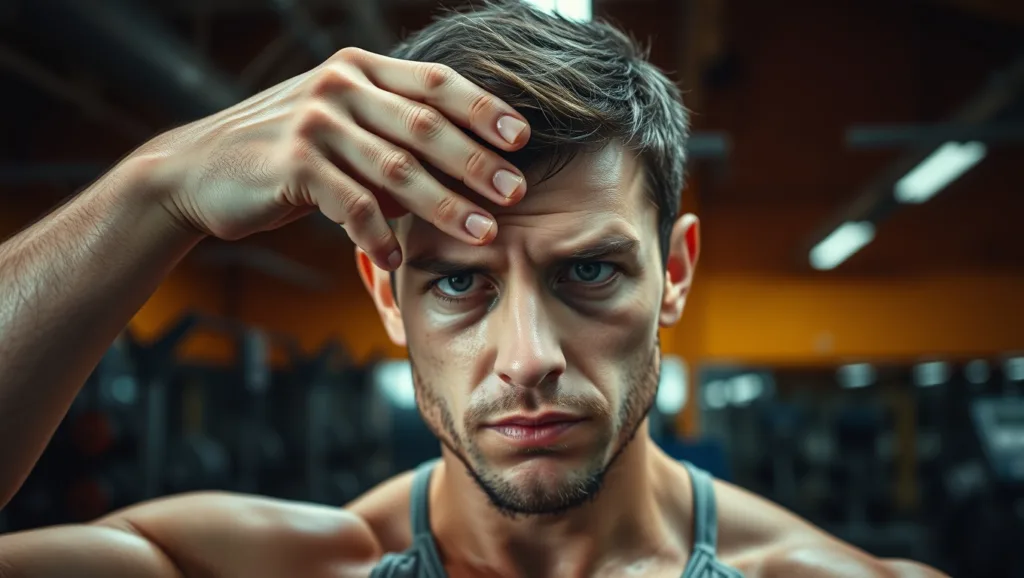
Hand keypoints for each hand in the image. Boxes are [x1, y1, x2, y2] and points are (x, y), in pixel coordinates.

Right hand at [141, 47, 529, 269]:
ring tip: (481, 233)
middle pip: (425, 125)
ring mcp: (315, 122)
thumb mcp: (342, 131)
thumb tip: (464, 173)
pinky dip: (377, 235)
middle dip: (477, 161)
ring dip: (444, 206)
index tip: (522, 138)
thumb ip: (394, 140)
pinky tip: (394, 260)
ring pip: (396, 169)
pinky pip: (351, 204)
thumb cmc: (287, 155)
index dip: (483, 108)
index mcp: (359, 70)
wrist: (200, 171)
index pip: (435, 83)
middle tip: (515, 192)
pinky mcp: (292, 162)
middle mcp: (340, 86)